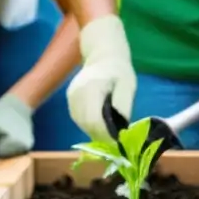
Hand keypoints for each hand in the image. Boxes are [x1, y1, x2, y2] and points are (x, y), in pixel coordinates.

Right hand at [66, 15, 136, 141]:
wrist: (103, 54)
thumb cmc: (119, 69)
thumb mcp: (128, 85)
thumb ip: (123, 106)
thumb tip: (121, 130)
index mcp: (92, 87)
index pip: (94, 119)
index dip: (105, 134)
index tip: (118, 143)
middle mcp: (77, 93)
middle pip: (86, 123)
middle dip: (101, 136)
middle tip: (115, 143)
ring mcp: (71, 96)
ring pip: (80, 123)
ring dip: (94, 131)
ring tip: (110, 134)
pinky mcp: (70, 99)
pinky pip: (78, 117)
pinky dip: (89, 124)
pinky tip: (101, 124)